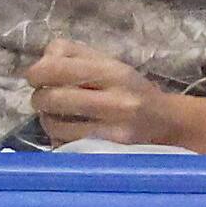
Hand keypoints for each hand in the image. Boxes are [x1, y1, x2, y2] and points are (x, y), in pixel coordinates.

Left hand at [30, 38, 205, 152]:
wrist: (169, 125)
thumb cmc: (132, 91)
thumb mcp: (110, 64)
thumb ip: (74, 54)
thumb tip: (43, 60)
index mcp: (114, 71)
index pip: (58, 68)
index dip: (36, 73)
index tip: (36, 77)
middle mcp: (116, 100)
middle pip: (53, 98)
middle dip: (39, 98)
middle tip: (44, 98)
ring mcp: (113, 130)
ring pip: (56, 124)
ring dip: (47, 119)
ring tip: (55, 116)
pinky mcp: (110, 152)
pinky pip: (67, 144)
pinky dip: (59, 137)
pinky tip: (68, 132)